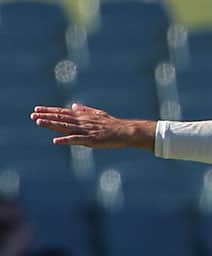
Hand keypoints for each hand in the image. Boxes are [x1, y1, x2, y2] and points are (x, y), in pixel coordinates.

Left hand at [30, 103, 155, 150]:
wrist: (126, 131)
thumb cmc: (113, 124)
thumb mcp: (98, 114)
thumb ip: (85, 110)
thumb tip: (74, 105)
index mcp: (83, 116)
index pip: (63, 112)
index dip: (49, 111)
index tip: (37, 109)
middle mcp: (82, 122)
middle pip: (61, 118)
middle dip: (46, 117)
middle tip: (32, 115)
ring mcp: (86, 131)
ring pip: (66, 127)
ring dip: (52, 125)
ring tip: (39, 122)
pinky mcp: (91, 140)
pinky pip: (76, 140)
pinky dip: (65, 140)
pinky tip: (55, 141)